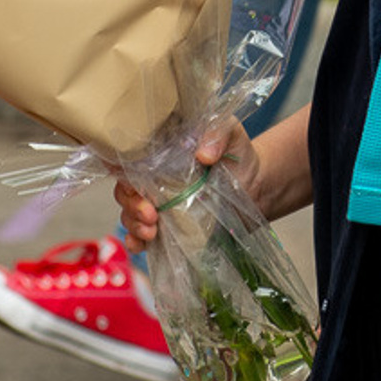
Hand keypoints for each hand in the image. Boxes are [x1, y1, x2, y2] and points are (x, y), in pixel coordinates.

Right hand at [113, 119, 260, 247]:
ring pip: (129, 214)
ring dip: (134, 225)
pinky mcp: (167, 226)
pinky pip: (141, 235)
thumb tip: (203, 154)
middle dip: (132, 205)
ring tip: (152, 231)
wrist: (257, 187)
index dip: (123, 172)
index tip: (135, 186)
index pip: (129, 161)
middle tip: (151, 214)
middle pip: (125, 190)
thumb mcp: (232, 135)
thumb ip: (218, 135)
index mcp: (161, 153)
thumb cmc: (239, 155)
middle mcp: (154, 178)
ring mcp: (159, 204)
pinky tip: (141, 245)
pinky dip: (135, 241)